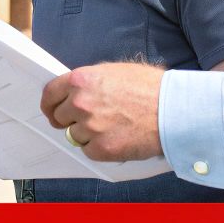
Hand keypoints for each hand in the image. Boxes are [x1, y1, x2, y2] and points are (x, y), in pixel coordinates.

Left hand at [40, 63, 164, 162]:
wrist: (173, 111)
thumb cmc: (151, 88)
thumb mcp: (116, 71)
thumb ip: (90, 82)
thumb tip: (75, 92)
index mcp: (82, 80)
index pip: (50, 93)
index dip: (50, 104)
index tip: (52, 111)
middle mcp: (81, 103)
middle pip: (59, 117)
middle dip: (70, 120)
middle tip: (89, 120)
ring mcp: (90, 128)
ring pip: (75, 136)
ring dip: (88, 134)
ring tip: (113, 126)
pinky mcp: (101, 149)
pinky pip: (89, 151)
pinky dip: (99, 147)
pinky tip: (118, 137)